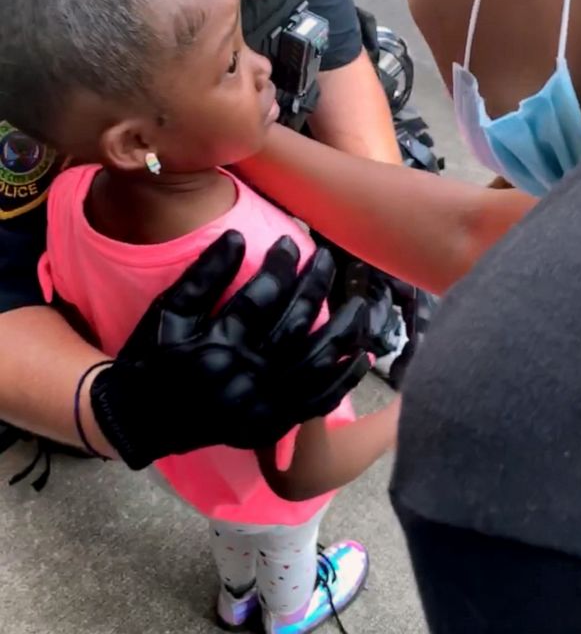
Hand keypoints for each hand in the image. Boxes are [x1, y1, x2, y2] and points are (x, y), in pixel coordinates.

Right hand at [90, 232, 370, 468]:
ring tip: (360, 303)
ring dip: (344, 331)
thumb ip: (202, 276)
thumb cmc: (151, 358)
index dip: (280, 266)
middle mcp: (243, 378)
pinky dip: (342, 380)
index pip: (260, 297)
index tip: (289, 242)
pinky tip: (361, 356)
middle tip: (325, 257)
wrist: (139, 421)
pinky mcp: (270, 425)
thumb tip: (237, 235)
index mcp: (214, 346)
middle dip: (314, 285)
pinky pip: (316, 403)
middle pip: (294, 325)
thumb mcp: (166, 312)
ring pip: (316, 364)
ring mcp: (261, 406)